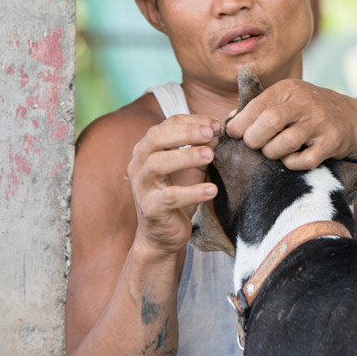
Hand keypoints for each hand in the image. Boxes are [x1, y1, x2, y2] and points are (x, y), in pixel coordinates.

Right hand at [126, 114, 220, 254]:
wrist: (162, 235)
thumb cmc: (176, 195)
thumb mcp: (191, 168)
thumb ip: (201, 149)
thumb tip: (218, 130)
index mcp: (147, 149)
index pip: (166, 125)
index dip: (191, 120)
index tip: (215, 123)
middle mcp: (138, 164)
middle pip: (156, 137)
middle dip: (186, 132)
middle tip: (211, 133)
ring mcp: (141, 186)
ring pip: (157, 163)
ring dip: (186, 156)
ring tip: (210, 156)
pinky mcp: (151, 209)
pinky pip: (170, 197)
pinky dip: (192, 192)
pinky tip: (212, 190)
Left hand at [225, 80, 356, 169]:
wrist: (352, 118)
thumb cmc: (309, 110)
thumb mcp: (287, 98)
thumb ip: (259, 107)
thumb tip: (229, 122)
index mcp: (289, 89)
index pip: (256, 106)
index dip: (239, 124)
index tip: (235, 134)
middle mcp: (305, 103)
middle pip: (269, 122)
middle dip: (254, 139)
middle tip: (254, 145)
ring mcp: (320, 123)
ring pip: (285, 143)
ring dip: (271, 152)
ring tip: (272, 152)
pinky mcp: (331, 143)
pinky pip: (304, 160)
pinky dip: (291, 164)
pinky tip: (291, 159)